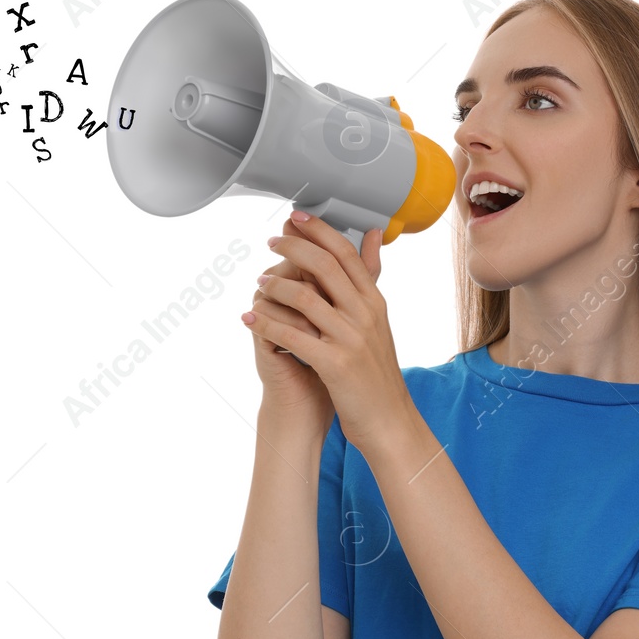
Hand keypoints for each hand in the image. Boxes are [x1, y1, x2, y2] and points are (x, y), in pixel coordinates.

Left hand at [247, 214, 374, 421]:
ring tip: (258, 283)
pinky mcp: (335, 365)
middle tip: (271, 241)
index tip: (296, 217)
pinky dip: (267, 325)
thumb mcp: (378, 320)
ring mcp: (351, 339)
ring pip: (306, 298)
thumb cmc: (376, 371)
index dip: (319, 231)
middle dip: (294, 248)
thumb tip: (372, 233)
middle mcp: (365, 315)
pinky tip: (249, 319)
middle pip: (325, 266)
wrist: (389, 420)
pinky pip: (293, 336)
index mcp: (374, 302)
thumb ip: (370, 278)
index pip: (346, 254)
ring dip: (275, 286)